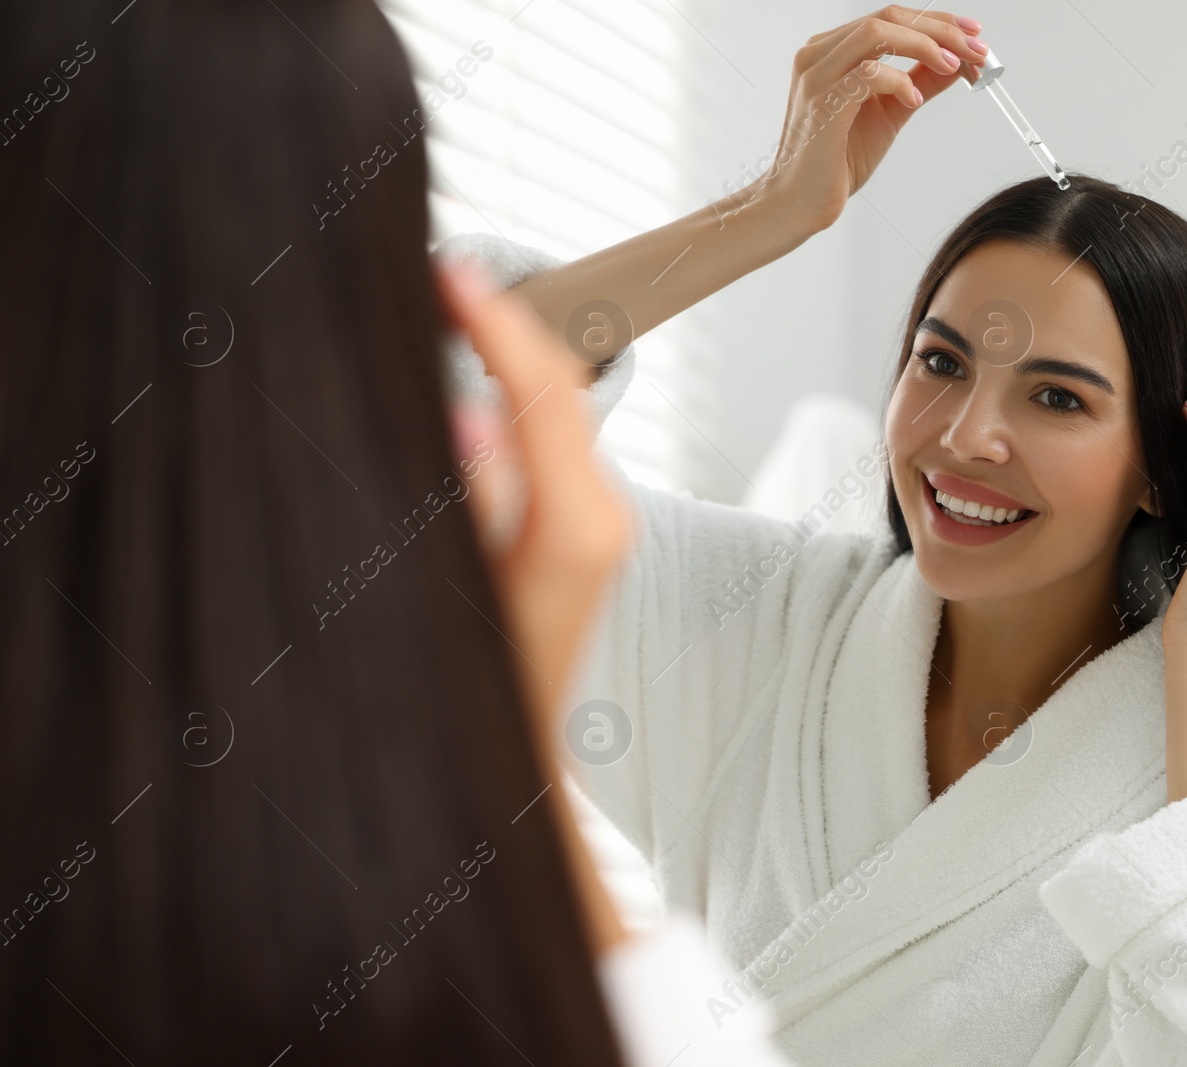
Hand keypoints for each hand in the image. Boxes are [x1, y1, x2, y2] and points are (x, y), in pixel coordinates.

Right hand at [436, 258, 635, 953]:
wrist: (517, 758)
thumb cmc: (476, 687)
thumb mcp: (456, 593)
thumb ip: (464, 503)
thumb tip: (469, 413)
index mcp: (577, 530)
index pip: (543, 399)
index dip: (497, 329)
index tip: (450, 274)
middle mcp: (605, 519)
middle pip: (562, 393)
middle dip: (507, 327)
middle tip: (442, 275)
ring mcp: (603, 524)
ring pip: (560, 413)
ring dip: (512, 357)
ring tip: (453, 306)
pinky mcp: (588, 529)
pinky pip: (555, 440)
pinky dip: (518, 397)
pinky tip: (477, 372)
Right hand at [750, 6, 988, 234]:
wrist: (801, 203)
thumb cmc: (838, 160)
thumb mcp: (891, 113)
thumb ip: (919, 83)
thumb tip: (958, 62)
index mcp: (833, 50)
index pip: (891, 17)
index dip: (937, 21)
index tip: (974, 34)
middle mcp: (819, 53)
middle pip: (888, 17)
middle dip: (941, 30)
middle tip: (977, 49)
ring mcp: (816, 75)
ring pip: (877, 33)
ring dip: (925, 46)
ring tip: (955, 66)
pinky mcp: (821, 102)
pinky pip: (867, 74)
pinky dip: (899, 81)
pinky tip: (915, 100)